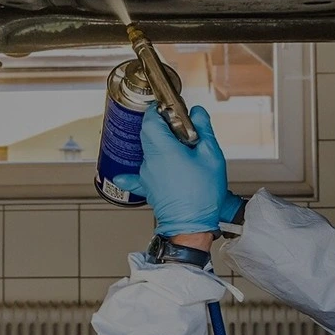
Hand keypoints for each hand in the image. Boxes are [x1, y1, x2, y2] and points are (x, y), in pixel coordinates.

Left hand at [110, 106, 243, 236]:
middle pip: (147, 133)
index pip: (150, 119)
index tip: (171, 109)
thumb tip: (198, 113)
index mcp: (163, 148)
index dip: (159, 110)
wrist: (191, 226)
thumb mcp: (211, 156)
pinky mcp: (146, 187)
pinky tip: (124, 175)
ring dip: (159, 145)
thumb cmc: (202, 195)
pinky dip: (133, 172)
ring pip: (147, 150)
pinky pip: (136, 176)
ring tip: (179, 152)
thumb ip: (204, 129)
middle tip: (180, 128)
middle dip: (161, 126)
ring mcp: (146, 175)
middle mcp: (149, 160)